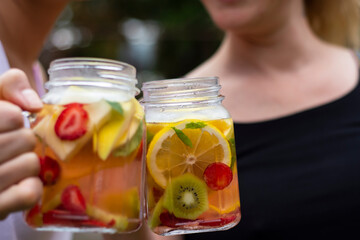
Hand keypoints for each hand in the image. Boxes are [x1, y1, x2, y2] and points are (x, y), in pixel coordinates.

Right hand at [0, 69, 42, 219]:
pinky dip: (27, 189)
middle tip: (2, 148)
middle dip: (20, 141)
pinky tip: (11, 186)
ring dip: (24, 165)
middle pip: (26, 140)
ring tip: (4, 167)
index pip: (13, 116)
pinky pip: (30, 192)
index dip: (12, 118)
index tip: (2, 123)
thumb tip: (35, 104)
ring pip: (31, 164)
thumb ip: (8, 86)